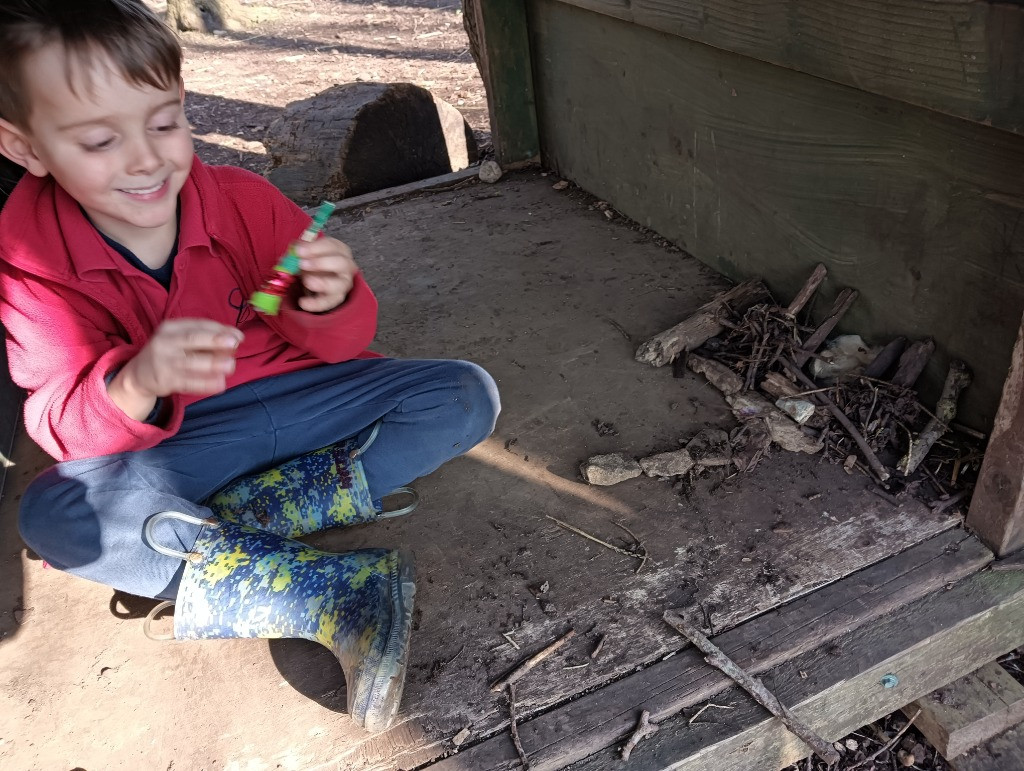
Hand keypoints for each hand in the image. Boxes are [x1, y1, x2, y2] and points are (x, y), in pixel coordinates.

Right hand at [108, 319, 243, 419]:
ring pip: (191, 362)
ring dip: (213, 364)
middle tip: (234, 344)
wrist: (138, 375)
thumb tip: (235, 339)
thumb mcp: (179, 339)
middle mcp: (165, 342)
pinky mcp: (164, 380)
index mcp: (170, 327)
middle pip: (192, 339)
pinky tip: (220, 384)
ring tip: (231, 366)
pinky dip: (205, 384)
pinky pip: (188, 382)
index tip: (239, 336)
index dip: (220, 329)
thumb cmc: (168, 353)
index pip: (198, 325)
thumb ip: (205, 338)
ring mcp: (164, 361)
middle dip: (214, 340)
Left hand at [295, 236, 357, 312]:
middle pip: (341, 263)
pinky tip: (303, 302)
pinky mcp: (336, 298)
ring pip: (339, 285)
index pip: (332, 246)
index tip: (299, 251)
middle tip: (302, 264)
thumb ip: (301, 252)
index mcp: (340, 250)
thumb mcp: (308, 253)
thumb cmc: (315, 261)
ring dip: (322, 283)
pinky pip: (328, 302)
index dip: (315, 248)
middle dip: (321, 263)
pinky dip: (315, 303)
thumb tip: (292, 251)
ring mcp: (343, 283)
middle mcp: (346, 266)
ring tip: (306, 282)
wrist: (321, 277)